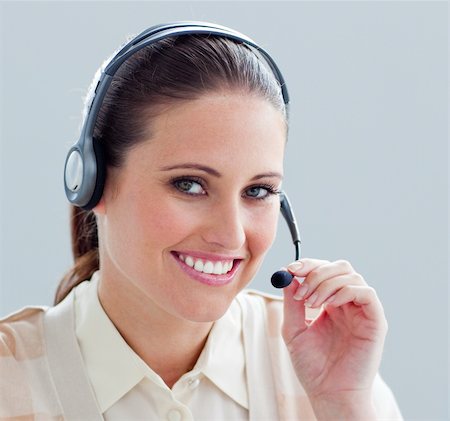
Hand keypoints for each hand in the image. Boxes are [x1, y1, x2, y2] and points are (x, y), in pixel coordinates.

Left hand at [282, 258, 387, 412]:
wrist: (329, 393)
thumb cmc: (312, 365)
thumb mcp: (293, 329)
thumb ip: (291, 302)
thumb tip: (288, 276)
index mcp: (330, 303)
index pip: (324, 270)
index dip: (308, 265)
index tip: (291, 269)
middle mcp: (348, 303)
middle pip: (339, 267)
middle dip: (316, 272)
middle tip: (301, 288)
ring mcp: (362, 310)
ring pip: (351, 276)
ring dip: (326, 283)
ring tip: (311, 304)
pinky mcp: (376, 320)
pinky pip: (366, 292)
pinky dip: (345, 291)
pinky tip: (330, 305)